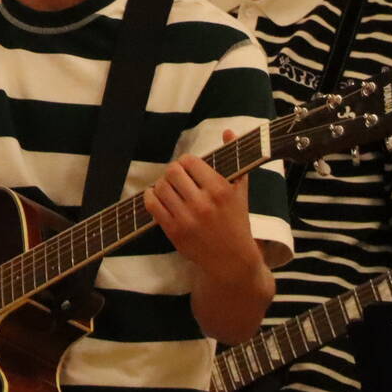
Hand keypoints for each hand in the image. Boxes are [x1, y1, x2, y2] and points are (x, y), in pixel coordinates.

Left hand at [143, 130, 263, 279]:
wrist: (232, 260)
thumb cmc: (237, 222)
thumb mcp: (241, 191)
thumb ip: (234, 160)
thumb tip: (228, 131)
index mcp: (220, 189)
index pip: (190, 161)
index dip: (187, 163)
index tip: (190, 169)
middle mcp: (203, 203)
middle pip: (172, 171)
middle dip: (173, 172)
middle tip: (178, 179)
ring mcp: (187, 218)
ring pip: (160, 187)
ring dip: (162, 185)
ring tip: (170, 189)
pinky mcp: (174, 231)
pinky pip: (152, 206)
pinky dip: (151, 198)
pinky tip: (158, 198)